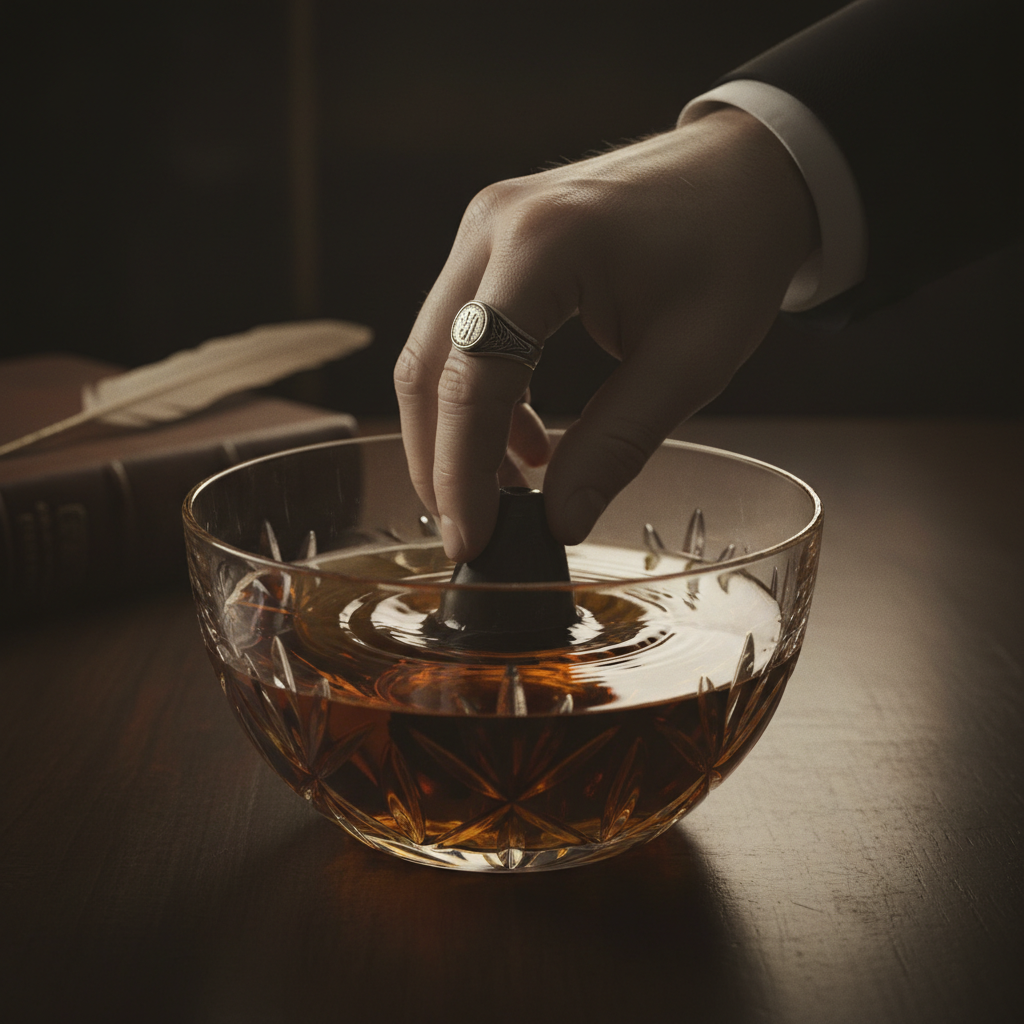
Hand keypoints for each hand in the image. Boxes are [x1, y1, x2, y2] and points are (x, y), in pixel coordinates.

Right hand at [395, 107, 817, 561]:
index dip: (461, 473)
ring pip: (434, 352)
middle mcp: (493, 226)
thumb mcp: (689, 362)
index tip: (470, 542)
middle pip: (428, 366)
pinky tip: (528, 442)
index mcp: (544, 245)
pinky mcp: (493, 242)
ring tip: (508, 494)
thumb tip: (559, 521)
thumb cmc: (733, 253)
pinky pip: (463, 333)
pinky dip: (482, 396)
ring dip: (456, 432)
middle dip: (439, 462)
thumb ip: (617, 444)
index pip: (474, 378)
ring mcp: (485, 228)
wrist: (745, 172)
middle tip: (470, 532)